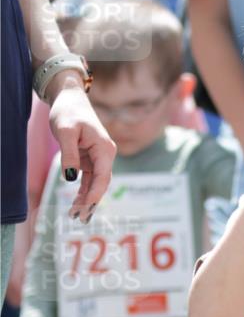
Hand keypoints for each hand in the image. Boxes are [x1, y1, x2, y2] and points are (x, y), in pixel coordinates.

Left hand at [48, 83, 116, 222]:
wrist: (70, 98)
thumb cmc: (68, 111)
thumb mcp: (65, 132)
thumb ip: (69, 155)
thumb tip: (71, 178)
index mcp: (105, 149)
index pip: (103, 177)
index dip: (95, 195)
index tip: (86, 208)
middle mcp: (106, 155)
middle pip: (101, 184)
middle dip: (91, 202)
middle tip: (79, 218)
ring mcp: (99, 158)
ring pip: (95, 184)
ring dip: (86, 199)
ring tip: (75, 215)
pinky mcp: (91, 159)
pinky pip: (89, 179)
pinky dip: (83, 191)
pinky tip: (76, 203)